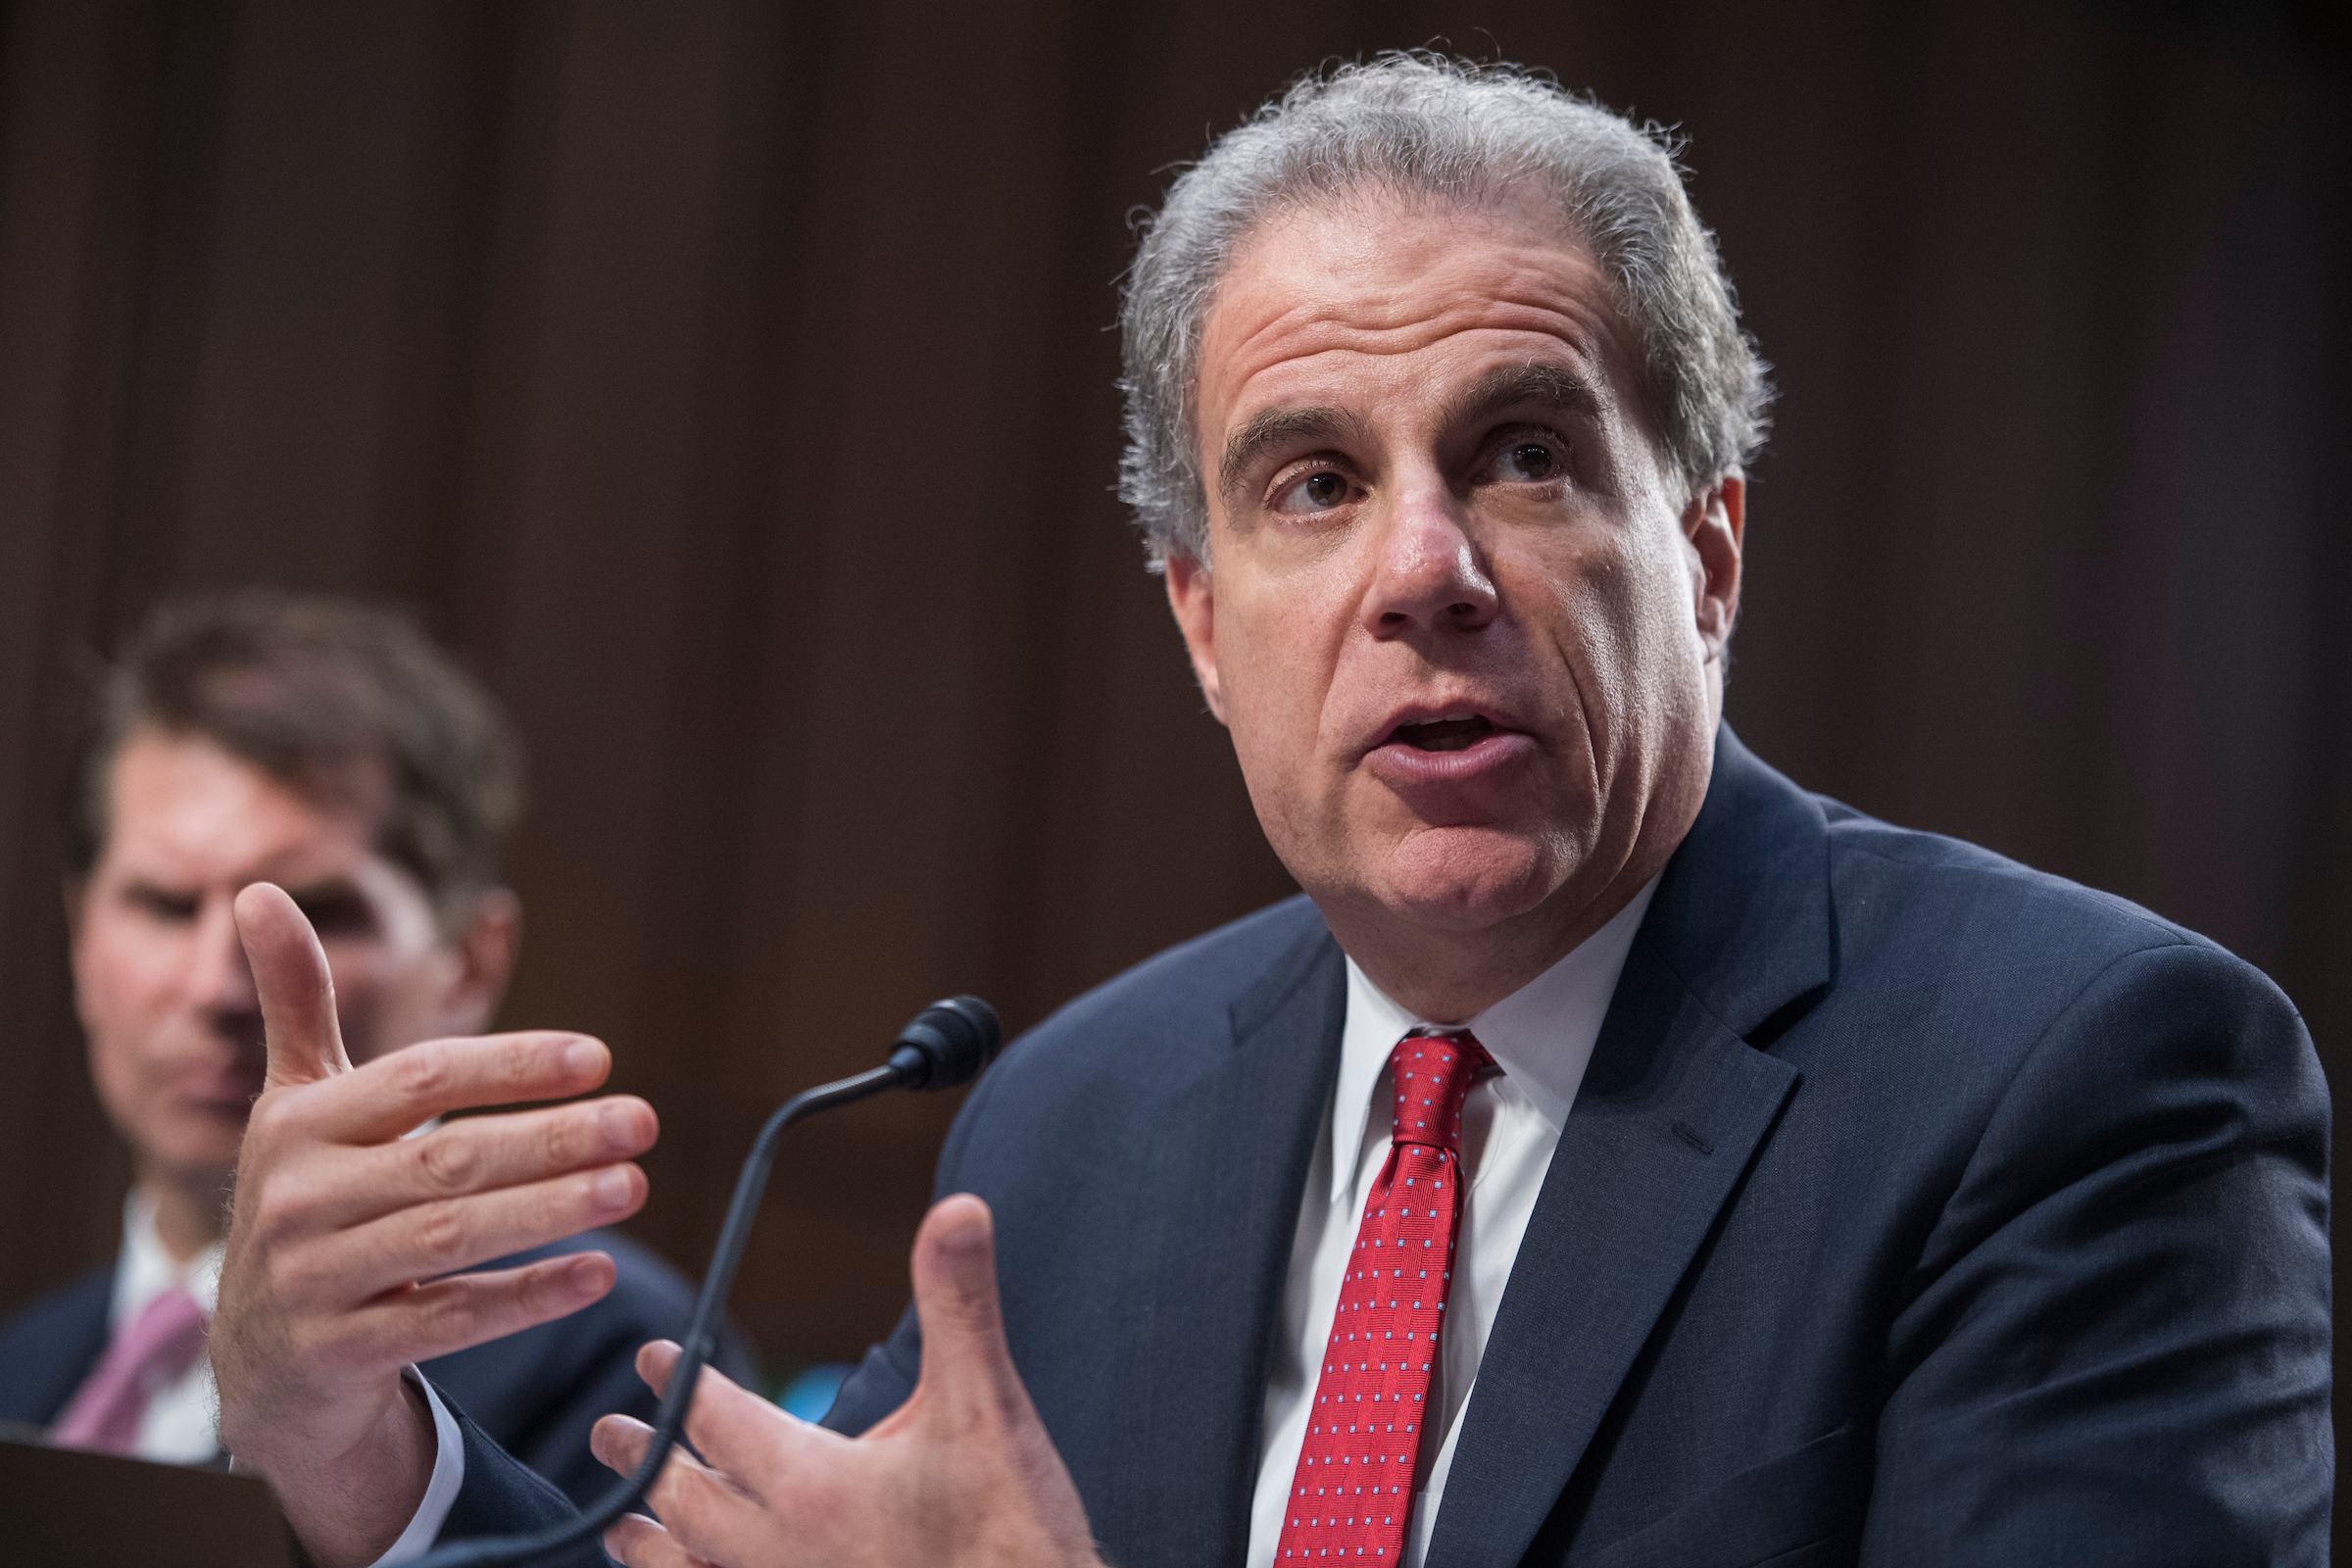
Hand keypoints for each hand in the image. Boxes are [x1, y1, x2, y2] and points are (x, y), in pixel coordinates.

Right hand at [213, 882, 660, 1566]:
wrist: (260, 1358)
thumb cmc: (304, 1203)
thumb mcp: (294, 1105)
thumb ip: (296, 1003)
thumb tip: (260, 892)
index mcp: (300, 1124)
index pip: (420, 1080)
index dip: (512, 1064)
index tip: (600, 1057)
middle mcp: (299, 1198)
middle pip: (448, 1158)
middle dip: (554, 1137)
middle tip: (643, 1121)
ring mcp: (314, 1280)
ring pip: (452, 1236)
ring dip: (552, 1210)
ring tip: (632, 1186)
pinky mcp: (340, 1352)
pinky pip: (449, 1321)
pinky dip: (528, 1296)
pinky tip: (597, 1273)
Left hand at [592, 1194, 1102, 1567]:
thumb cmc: (1010, 1530)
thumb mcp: (986, 1403)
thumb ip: (960, 1304)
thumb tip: (957, 1210)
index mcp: (809, 1486)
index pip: (718, 1422)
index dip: (682, 1385)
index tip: (653, 1360)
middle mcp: (780, 1553)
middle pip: (687, 1502)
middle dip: (647, 1461)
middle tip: (608, 1433)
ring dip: (652, 1545)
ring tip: (620, 1530)